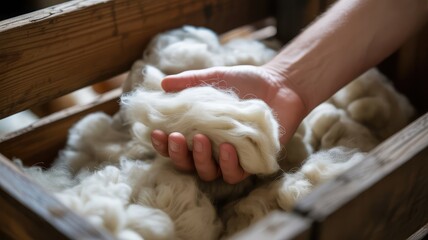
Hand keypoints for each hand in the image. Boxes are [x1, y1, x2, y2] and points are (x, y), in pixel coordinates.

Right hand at [151, 65, 306, 183]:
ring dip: (201, 160)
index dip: (163, 144)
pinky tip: (227, 148)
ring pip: (209, 173)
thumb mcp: (214, 77)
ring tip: (202, 139)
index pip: (175, 145)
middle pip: (187, 164)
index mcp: (199, 131)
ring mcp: (231, 158)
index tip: (156, 132)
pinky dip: (229, 164)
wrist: (280, 84)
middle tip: (177, 137)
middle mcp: (212, 149)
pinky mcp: (252, 163)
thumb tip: (163, 84)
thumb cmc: (245, 82)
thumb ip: (190, 81)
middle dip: (178, 154)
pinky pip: (236, 173)